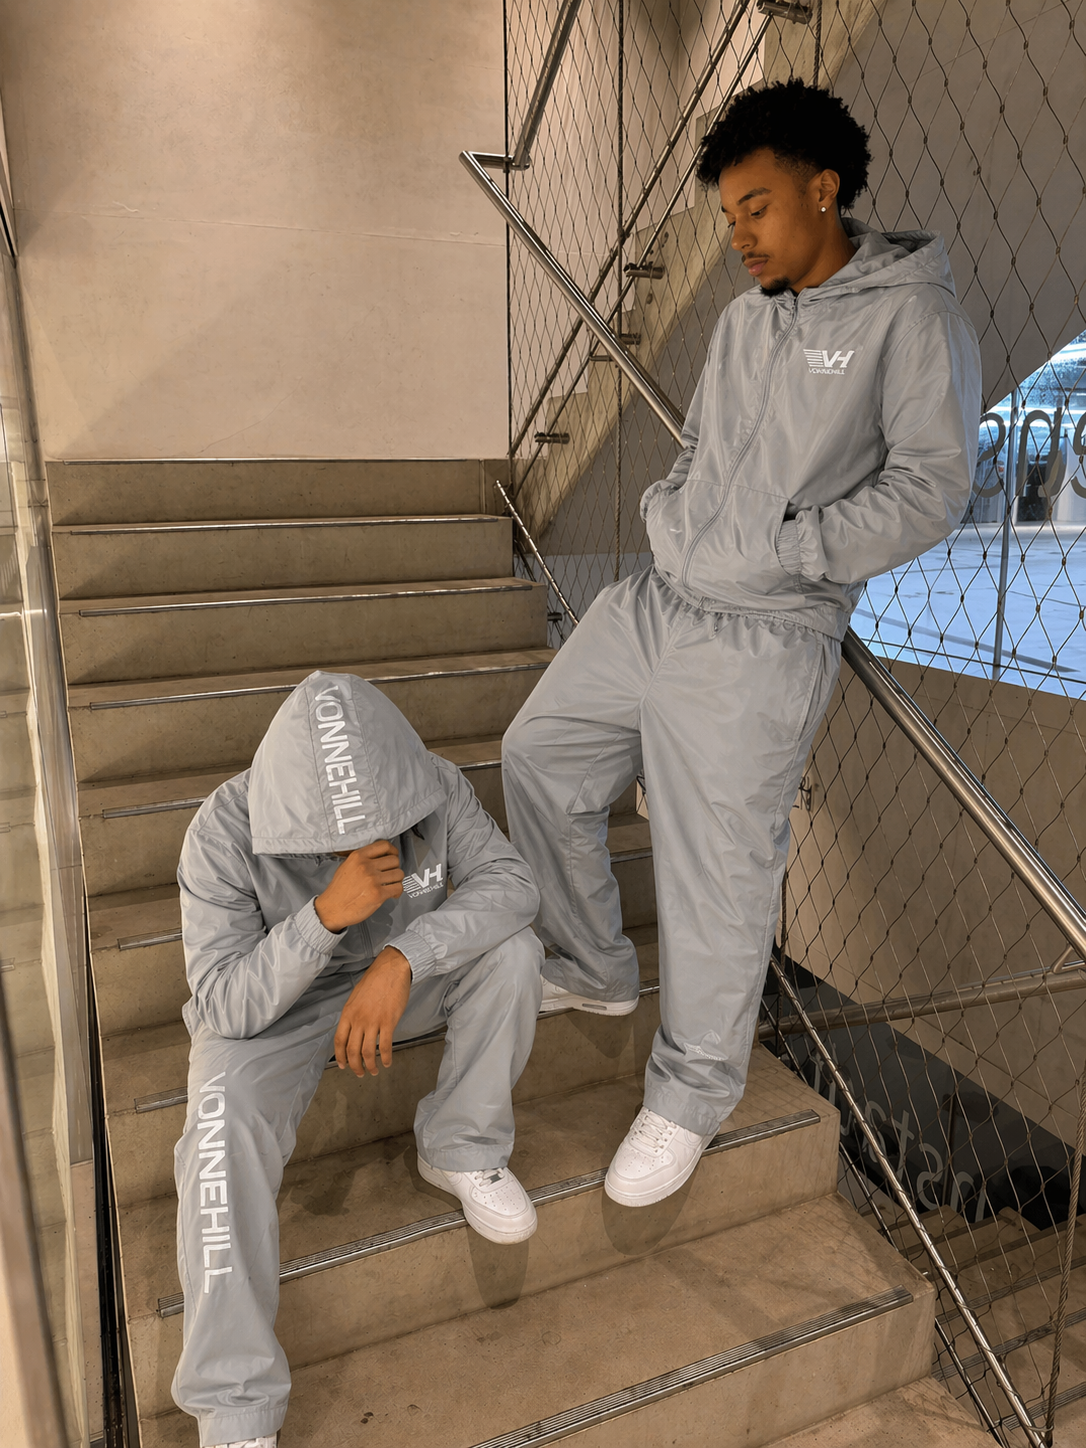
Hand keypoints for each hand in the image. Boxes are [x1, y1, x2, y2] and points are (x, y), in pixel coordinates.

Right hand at [315, 840, 403, 931]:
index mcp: (358, 857)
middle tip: (391, 874)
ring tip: (391, 884)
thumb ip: (362, 859)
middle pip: (394, 860)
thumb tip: (380, 858)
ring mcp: (372, 880)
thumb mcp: (346, 866)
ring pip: (399, 873)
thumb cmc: (338, 891)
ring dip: (397, 880)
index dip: (393, 851)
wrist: (332, 909)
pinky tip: (392, 893)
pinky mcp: (378, 894)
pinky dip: (398, 891)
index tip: (394, 856)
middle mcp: (365, 866)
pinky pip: (398, 887)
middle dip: (395, 868)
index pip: (384, 845)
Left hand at [334, 947, 411, 1076]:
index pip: (339, 1040)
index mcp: (348, 1013)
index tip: (343, 1065)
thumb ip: (353, 1014)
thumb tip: (354, 1029)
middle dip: (355, 1066)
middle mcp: (358, 1019)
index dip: (340, 1056)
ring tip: (374, 1071)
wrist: (391, 969)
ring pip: (368, 1052)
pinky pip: (385, 1046)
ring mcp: (373, 1021)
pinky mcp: (388, 1022)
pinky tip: (388, 1062)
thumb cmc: (375, 980)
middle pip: (352, 1050)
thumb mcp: (357, 996)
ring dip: (370, 1065)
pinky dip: (386, 1058)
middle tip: (360, 1073)